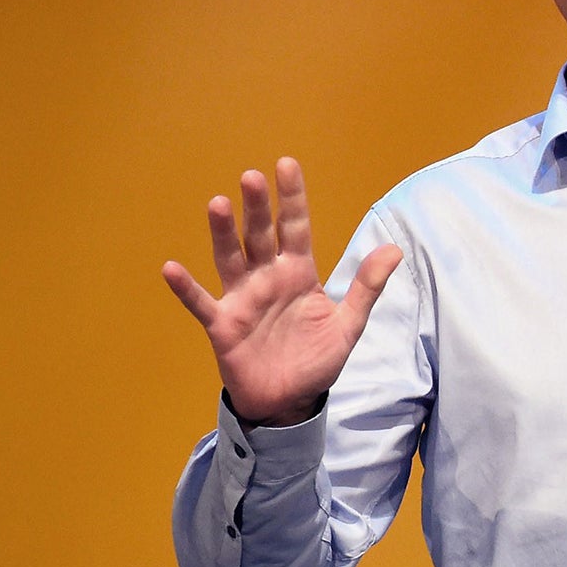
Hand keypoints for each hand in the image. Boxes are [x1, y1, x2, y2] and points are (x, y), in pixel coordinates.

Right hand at [161, 158, 402, 426]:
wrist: (290, 401)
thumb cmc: (316, 358)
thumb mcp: (348, 323)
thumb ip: (367, 286)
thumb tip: (394, 249)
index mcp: (298, 273)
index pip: (295, 227)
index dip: (292, 198)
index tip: (286, 165)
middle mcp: (267, 278)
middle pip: (260, 236)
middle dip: (257, 207)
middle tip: (252, 177)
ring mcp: (243, 299)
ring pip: (231, 259)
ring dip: (223, 233)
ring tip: (219, 203)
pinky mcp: (223, 325)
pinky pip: (202, 303)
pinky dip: (187, 288)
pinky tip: (172, 268)